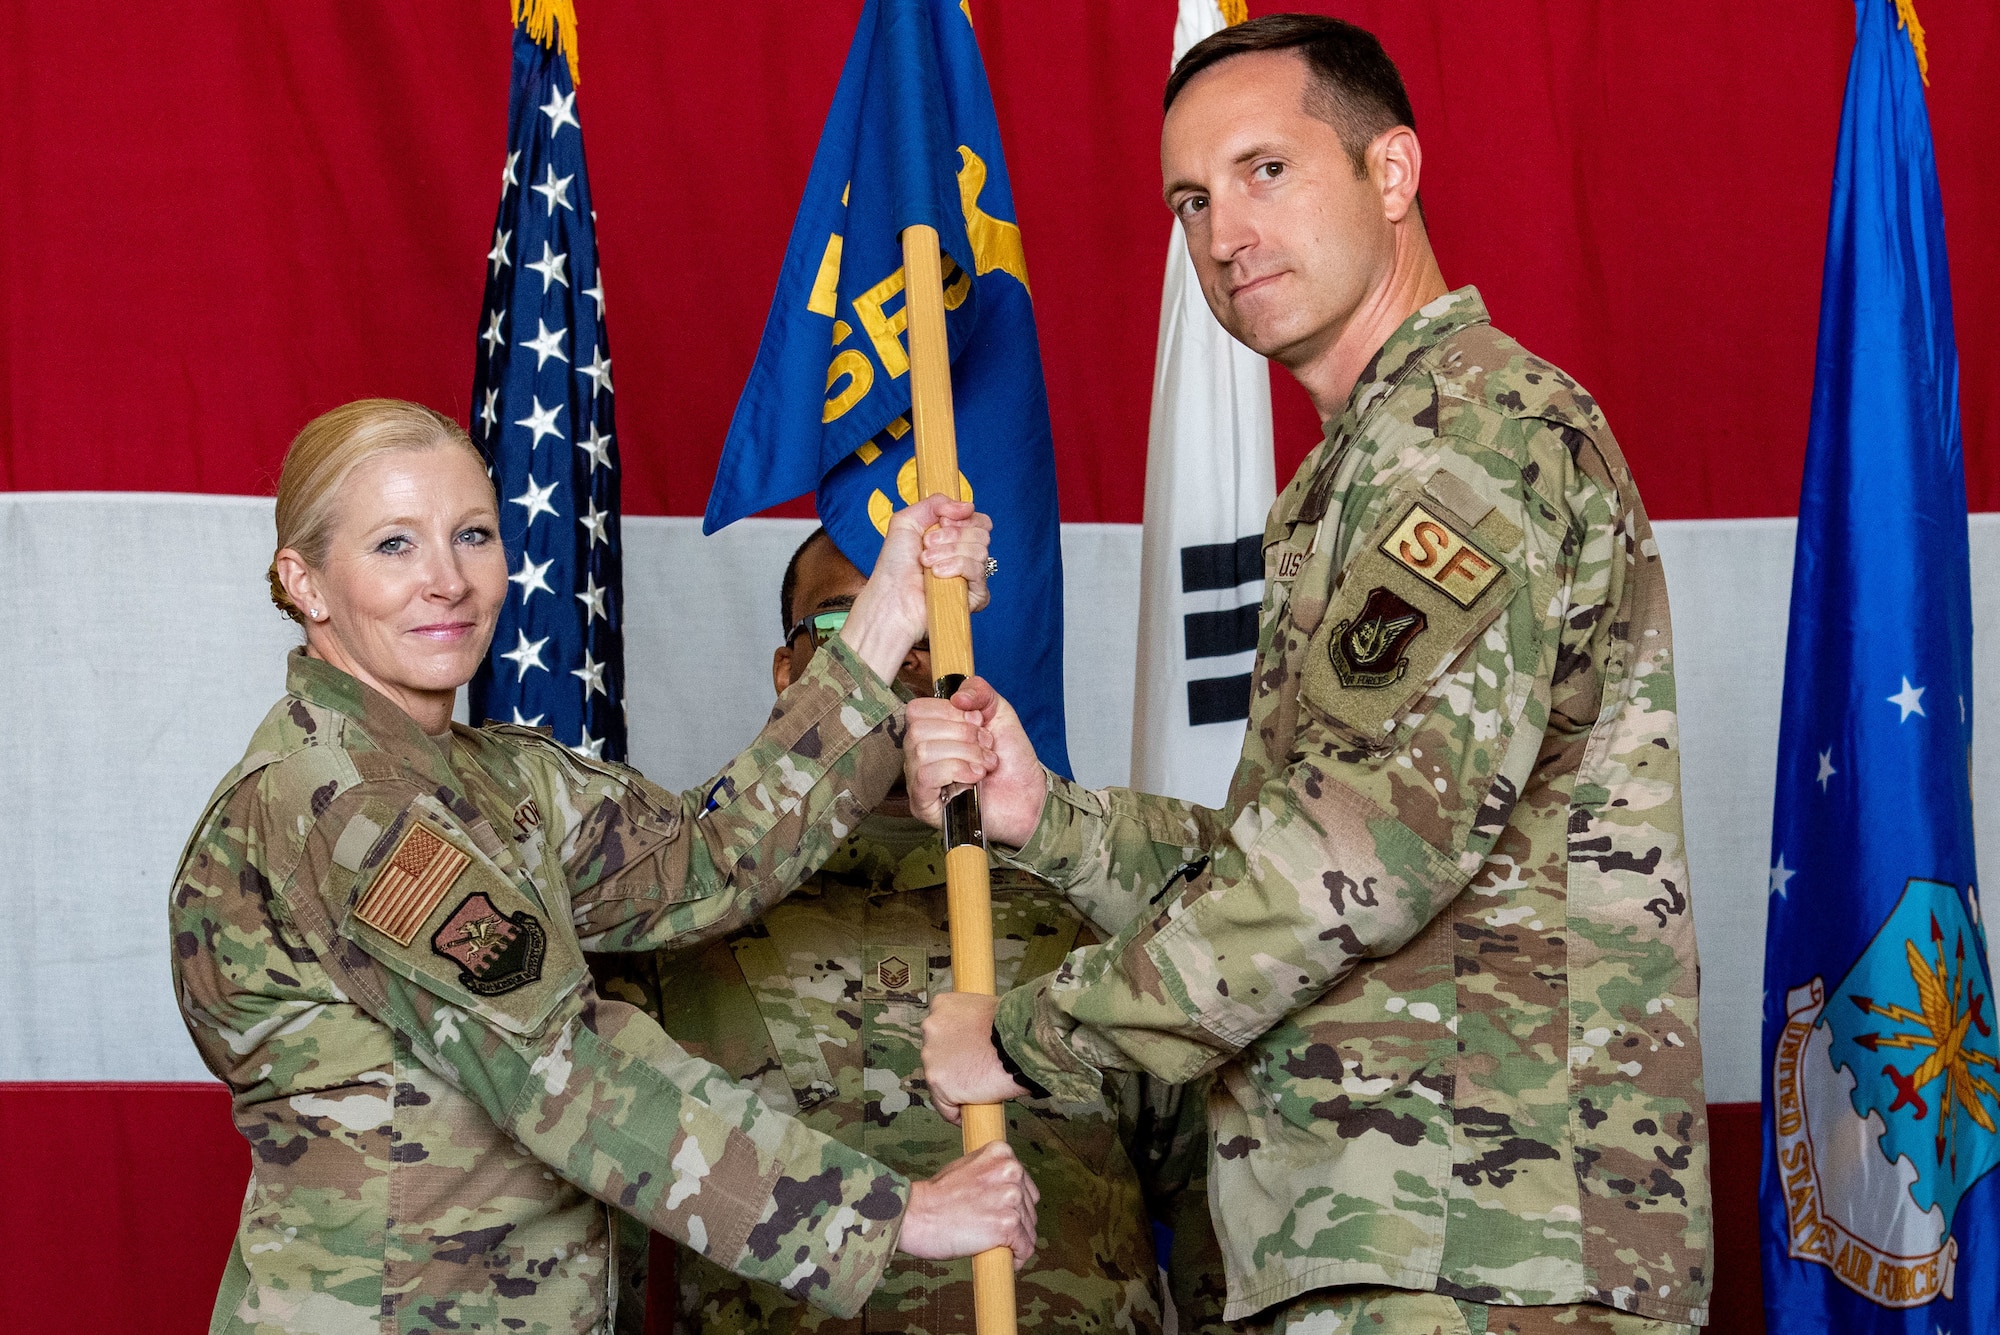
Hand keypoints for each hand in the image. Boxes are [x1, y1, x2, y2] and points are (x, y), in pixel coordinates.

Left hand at [841, 495, 991, 683]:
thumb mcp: (907, 521)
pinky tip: (937, 575)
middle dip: (951, 536)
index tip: (940, 523)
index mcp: (954, 538)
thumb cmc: (895, 566)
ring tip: (926, 563)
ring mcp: (971, 577)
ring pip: (980, 550)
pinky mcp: (975, 596)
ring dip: (948, 552)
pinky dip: (956, 567)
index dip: (961, 519)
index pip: (979, 520)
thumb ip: (936, 503)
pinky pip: (979, 571)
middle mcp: (965, 555)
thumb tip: (969, 506)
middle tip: (927, 545)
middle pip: (982, 533)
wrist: (891, 597)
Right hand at [897, 1141, 1039, 1269]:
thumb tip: (1007, 1188)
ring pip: (1029, 1230)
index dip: (1015, 1205)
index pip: (1025, 1186)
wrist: (917, 1214)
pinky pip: (1026, 1248)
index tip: (1001, 1216)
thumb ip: (990, 1172)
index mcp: (1002, 1153)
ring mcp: (1011, 1198)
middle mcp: (1011, 1171)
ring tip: (996, 1248)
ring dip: (1016, 1243)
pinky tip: (1006, 1260)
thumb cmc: (935, 1196)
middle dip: (1016, 1224)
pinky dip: (1018, 1258)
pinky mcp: (1008, 1224)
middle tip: (993, 1234)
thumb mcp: (966, 1167)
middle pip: (1029, 1208)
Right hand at [904, 677, 1046, 846]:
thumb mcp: (999, 712)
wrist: (1028, 796)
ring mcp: (918, 781)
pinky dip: (955, 770)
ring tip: (986, 763)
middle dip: (962, 734)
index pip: (916, 710)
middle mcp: (919, 755)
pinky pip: (925, 777)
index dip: (949, 711)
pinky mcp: (924, 805)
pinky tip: (975, 778)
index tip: (978, 721)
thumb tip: (957, 696)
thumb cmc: (1011, 760)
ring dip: (965, 753)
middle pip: (918, 730)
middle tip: (986, 745)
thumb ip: (979, 691)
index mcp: (931, 731)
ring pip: (923, 752)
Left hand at [920, 991, 1029, 1124]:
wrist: (1022, 1042)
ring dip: (955, 1088)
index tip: (968, 1055)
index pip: (941, 1030)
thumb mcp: (988, 1008)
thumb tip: (978, 1036)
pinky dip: (956, 1112)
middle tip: (977, 1072)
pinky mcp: (939, 1082)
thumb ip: (972, 1021)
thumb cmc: (1015, 1026)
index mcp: (942, 1005)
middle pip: (936, 1055)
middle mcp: (931, 1027)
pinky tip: (971, 1112)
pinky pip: (945, 1106)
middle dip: (953, 1065)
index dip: (955, 1045)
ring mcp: (932, 1056)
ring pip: (939, 1081)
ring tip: (978, 1092)